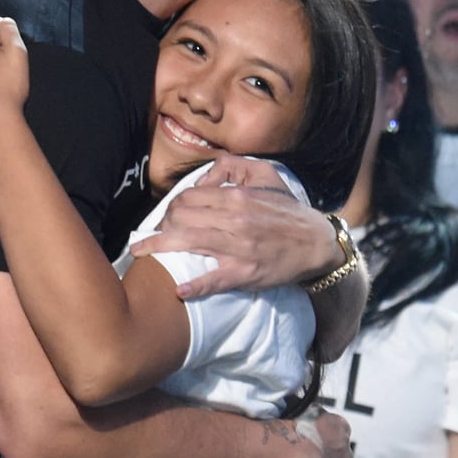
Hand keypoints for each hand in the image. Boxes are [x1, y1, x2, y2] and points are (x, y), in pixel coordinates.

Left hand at [132, 157, 332, 299]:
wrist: (316, 243)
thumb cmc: (288, 211)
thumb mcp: (266, 176)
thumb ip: (235, 167)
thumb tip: (206, 173)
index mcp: (236, 197)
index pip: (188, 197)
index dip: (170, 207)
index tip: (164, 217)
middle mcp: (235, 220)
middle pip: (181, 218)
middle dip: (160, 226)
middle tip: (151, 235)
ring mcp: (239, 248)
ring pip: (189, 243)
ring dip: (159, 247)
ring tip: (141, 253)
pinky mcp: (245, 274)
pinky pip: (214, 280)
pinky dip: (194, 286)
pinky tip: (178, 290)